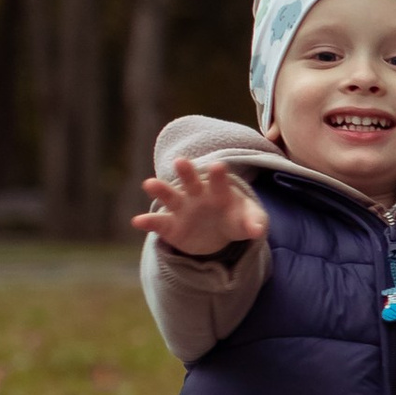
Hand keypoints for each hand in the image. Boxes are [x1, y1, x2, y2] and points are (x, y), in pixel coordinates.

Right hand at [133, 155, 267, 260]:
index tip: (217, 166)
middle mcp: (197, 195)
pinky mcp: (170, 226)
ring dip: (160, 189)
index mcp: (219, 191)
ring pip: (170, 197)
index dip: (218, 175)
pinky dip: (148, 222)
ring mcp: (182, 209)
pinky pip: (158, 223)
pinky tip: (137, 222)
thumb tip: (258, 230)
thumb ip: (254, 223)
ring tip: (149, 184)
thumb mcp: (249, 221)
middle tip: (181, 162)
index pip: (219, 181)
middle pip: (191, 181)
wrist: (219, 232)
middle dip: (186, 172)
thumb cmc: (236, 219)